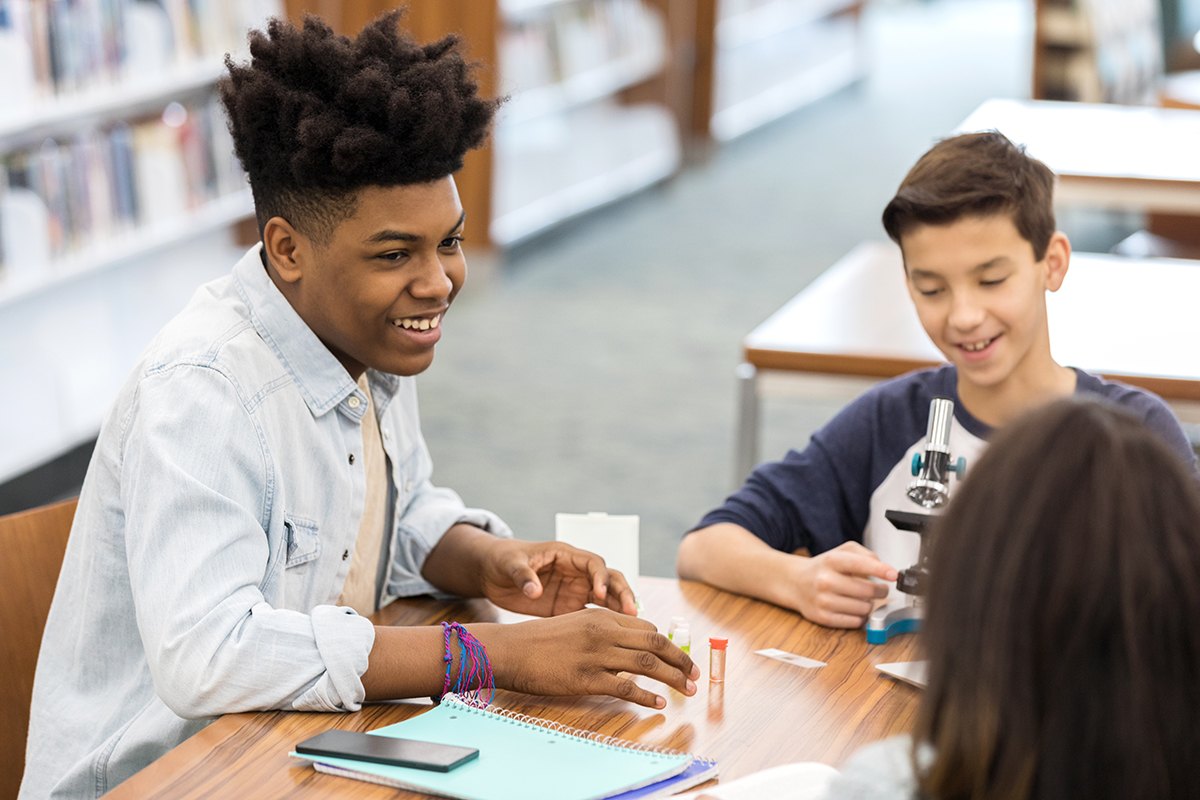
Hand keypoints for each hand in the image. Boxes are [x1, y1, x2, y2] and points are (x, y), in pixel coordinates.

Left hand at [479, 539, 637, 616]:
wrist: (492, 573)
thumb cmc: (503, 560)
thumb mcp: (511, 564)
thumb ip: (523, 576)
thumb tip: (534, 591)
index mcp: (566, 555)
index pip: (593, 563)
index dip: (600, 577)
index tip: (599, 594)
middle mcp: (576, 572)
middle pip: (609, 579)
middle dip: (622, 593)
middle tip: (632, 613)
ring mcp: (575, 590)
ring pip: (607, 598)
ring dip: (620, 610)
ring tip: (633, 628)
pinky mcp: (569, 607)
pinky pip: (594, 615)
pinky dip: (607, 624)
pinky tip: (615, 639)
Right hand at [485, 608, 698, 708]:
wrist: (510, 649)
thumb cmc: (538, 640)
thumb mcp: (574, 625)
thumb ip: (601, 632)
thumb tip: (625, 649)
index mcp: (601, 616)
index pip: (646, 627)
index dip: (667, 643)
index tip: (679, 658)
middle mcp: (603, 631)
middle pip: (654, 641)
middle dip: (679, 659)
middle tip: (695, 674)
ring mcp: (596, 654)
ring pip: (647, 662)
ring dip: (672, 676)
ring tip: (688, 689)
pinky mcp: (586, 677)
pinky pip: (625, 686)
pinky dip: (646, 695)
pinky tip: (658, 702)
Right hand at [791, 542, 896, 627]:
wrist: (795, 582)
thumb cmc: (823, 568)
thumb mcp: (841, 552)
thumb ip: (864, 554)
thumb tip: (884, 567)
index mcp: (831, 560)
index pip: (860, 564)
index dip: (880, 570)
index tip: (894, 575)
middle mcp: (825, 580)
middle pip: (867, 591)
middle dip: (880, 591)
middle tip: (879, 589)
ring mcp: (822, 600)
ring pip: (864, 608)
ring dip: (868, 604)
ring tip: (860, 598)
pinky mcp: (822, 617)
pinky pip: (854, 622)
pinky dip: (859, 616)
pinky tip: (852, 608)